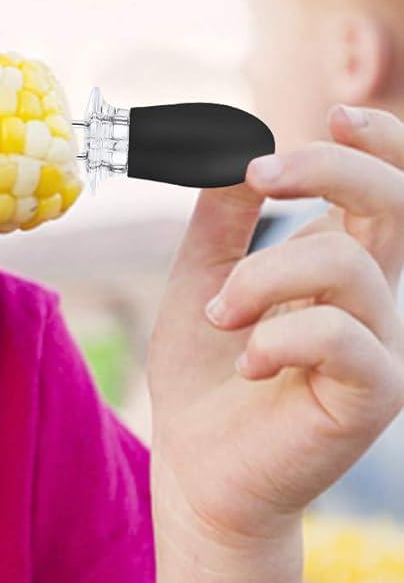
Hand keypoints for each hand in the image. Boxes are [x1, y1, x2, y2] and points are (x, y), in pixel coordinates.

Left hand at [146, 104, 403, 553]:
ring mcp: (381, 348)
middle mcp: (374, 301)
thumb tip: (233, 152)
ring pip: (348, 266)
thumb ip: (220, 220)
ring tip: (218, 314)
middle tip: (258, 174)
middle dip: (330, 170)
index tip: (333, 114)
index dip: (380, 144)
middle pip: (395, 206)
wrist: (197, 468)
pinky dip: (280, 336)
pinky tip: (246, 362)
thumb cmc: (204, 375)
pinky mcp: (373, 398)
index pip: (390, 190)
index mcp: (340, 266)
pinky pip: (345, 338)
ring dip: (264, 275)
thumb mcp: (199, 279)